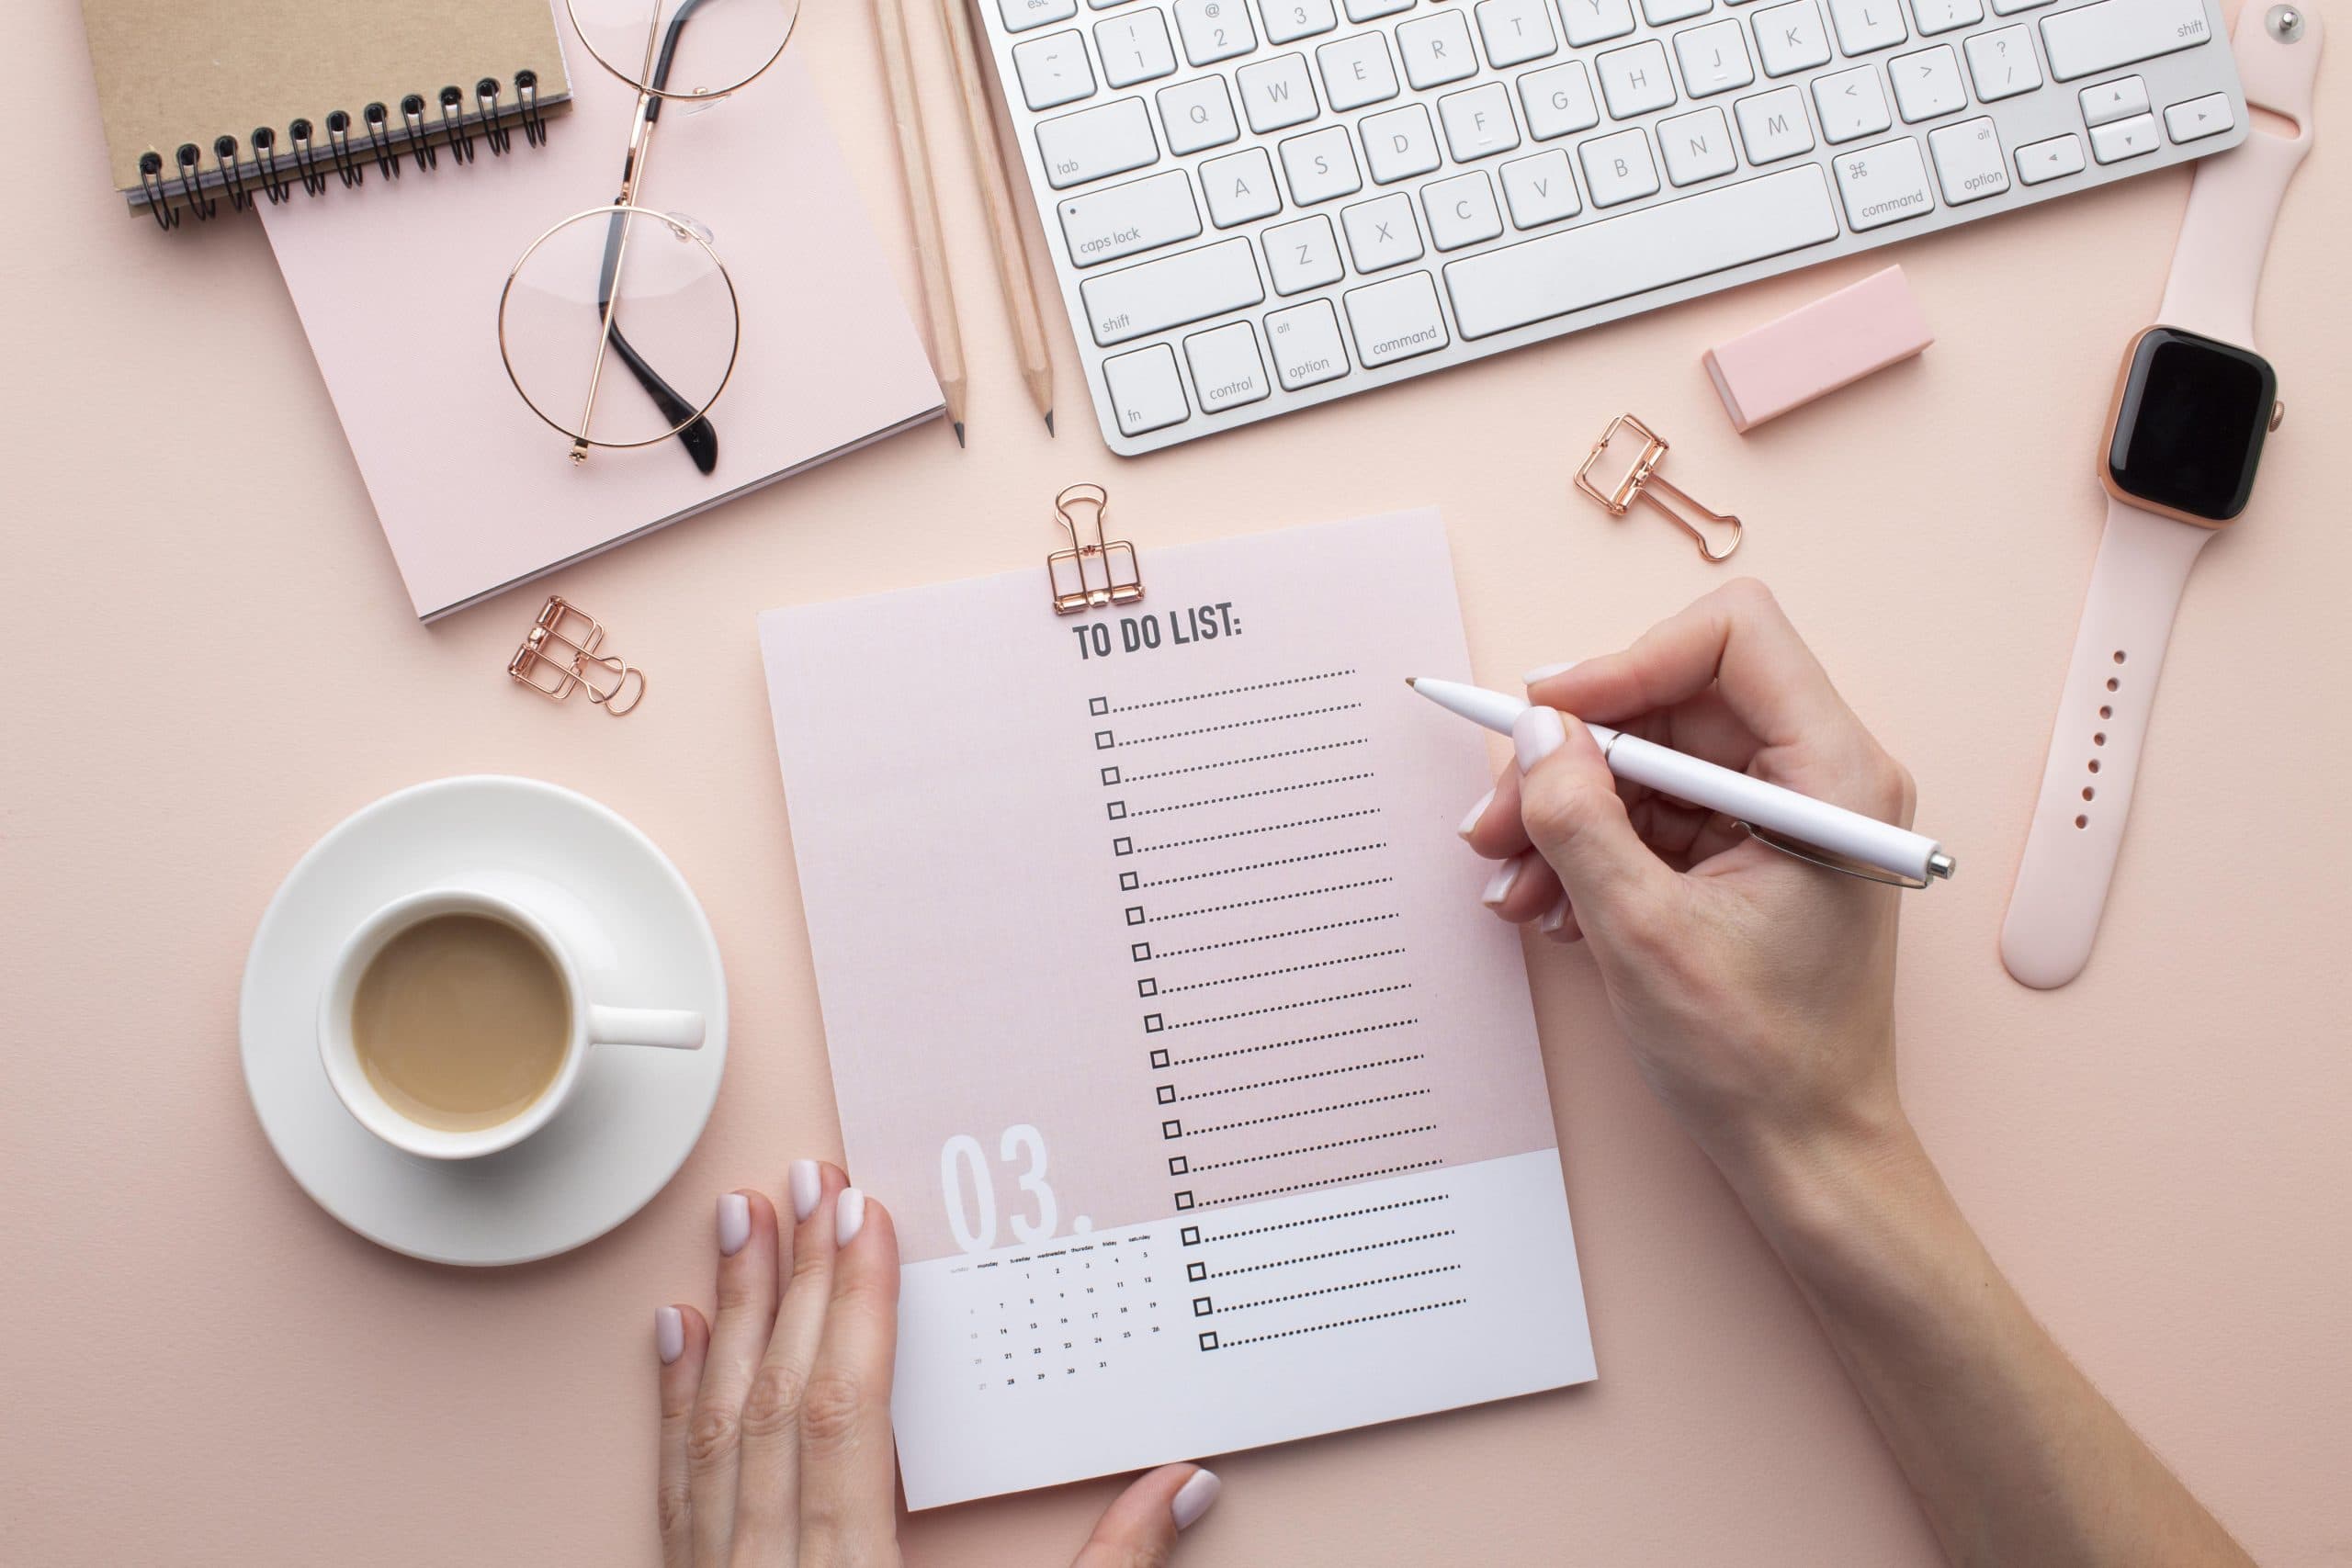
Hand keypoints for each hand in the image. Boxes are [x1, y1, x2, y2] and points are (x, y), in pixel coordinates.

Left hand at [654, 1162, 1220, 1566]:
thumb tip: (1184, 1485)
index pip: (845, 1418)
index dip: (856, 1309)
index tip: (865, 1220)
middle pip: (774, 1401)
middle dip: (793, 1283)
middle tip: (803, 1182)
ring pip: (712, 1428)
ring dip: (729, 1316)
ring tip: (736, 1224)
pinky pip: (673, 1485)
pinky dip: (674, 1400)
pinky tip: (675, 1334)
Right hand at [1462, 579, 1914, 1179]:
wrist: (1803, 1151)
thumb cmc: (1758, 1059)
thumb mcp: (1643, 933)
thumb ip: (1581, 820)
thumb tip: (1538, 734)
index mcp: (1832, 775)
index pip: (1731, 635)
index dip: (1627, 661)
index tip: (1550, 715)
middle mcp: (1817, 776)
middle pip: (1672, 698)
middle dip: (1573, 756)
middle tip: (1496, 819)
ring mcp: (1781, 814)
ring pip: (1649, 759)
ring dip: (1566, 812)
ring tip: (1509, 882)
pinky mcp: (1746, 852)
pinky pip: (1653, 813)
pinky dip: (1591, 848)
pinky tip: (1546, 903)